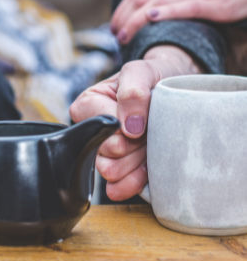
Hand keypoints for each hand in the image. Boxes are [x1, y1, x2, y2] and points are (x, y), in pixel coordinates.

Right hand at [69, 46, 201, 201]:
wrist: (174, 89)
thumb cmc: (153, 77)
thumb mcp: (142, 71)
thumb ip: (132, 93)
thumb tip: (130, 127)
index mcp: (87, 105)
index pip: (102, 130)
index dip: (127, 129)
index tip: (144, 119)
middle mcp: (91, 132)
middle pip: (107, 156)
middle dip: (135, 147)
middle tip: (150, 132)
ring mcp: (105, 153)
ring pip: (112, 173)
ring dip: (137, 162)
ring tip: (151, 145)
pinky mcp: (119, 171)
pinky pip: (118, 188)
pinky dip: (136, 181)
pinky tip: (148, 169)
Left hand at [111, 0, 246, 43]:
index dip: (122, 7)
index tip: (114, 24)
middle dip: (122, 17)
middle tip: (114, 35)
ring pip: (156, 2)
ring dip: (134, 21)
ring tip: (123, 38)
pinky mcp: (214, 1)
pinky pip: (185, 6)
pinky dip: (165, 11)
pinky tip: (150, 19)